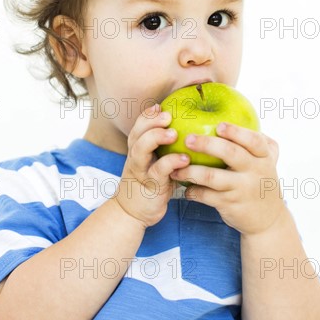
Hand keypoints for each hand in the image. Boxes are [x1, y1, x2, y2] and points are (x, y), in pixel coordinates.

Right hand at [112, 103, 190, 228]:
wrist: (131, 214)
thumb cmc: (150, 185)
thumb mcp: (154, 164)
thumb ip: (163, 149)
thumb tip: (187, 130)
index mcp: (137, 150)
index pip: (138, 127)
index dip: (147, 115)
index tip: (161, 106)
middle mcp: (135, 158)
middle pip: (136, 134)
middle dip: (150, 122)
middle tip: (168, 116)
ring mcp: (140, 172)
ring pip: (140, 150)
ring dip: (155, 138)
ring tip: (174, 133)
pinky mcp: (150, 186)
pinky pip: (158, 172)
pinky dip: (171, 163)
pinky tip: (185, 159)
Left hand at [169, 122, 286, 235]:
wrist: (268, 220)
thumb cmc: (259, 182)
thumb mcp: (265, 162)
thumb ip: (255, 142)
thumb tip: (232, 115)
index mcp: (264, 157)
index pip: (254, 141)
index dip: (236, 132)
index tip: (219, 125)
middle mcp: (256, 172)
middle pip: (231, 153)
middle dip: (207, 144)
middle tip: (187, 139)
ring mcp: (243, 189)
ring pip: (212, 177)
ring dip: (190, 171)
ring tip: (175, 168)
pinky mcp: (230, 205)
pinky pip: (206, 196)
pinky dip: (192, 191)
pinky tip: (184, 188)